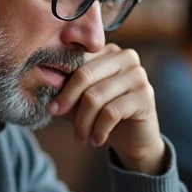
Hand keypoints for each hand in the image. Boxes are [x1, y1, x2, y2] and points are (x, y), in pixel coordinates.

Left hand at [47, 45, 165, 174]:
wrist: (134, 138)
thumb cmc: (103, 115)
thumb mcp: (79, 101)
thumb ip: (66, 89)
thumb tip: (46, 82)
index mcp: (108, 51)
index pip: (77, 60)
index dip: (61, 84)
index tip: (52, 107)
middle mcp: (125, 57)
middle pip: (84, 75)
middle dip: (68, 101)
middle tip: (58, 118)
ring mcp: (138, 74)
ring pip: (96, 96)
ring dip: (83, 122)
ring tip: (80, 138)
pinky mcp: (145, 95)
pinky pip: (111, 112)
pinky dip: (99, 130)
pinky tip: (96, 140)